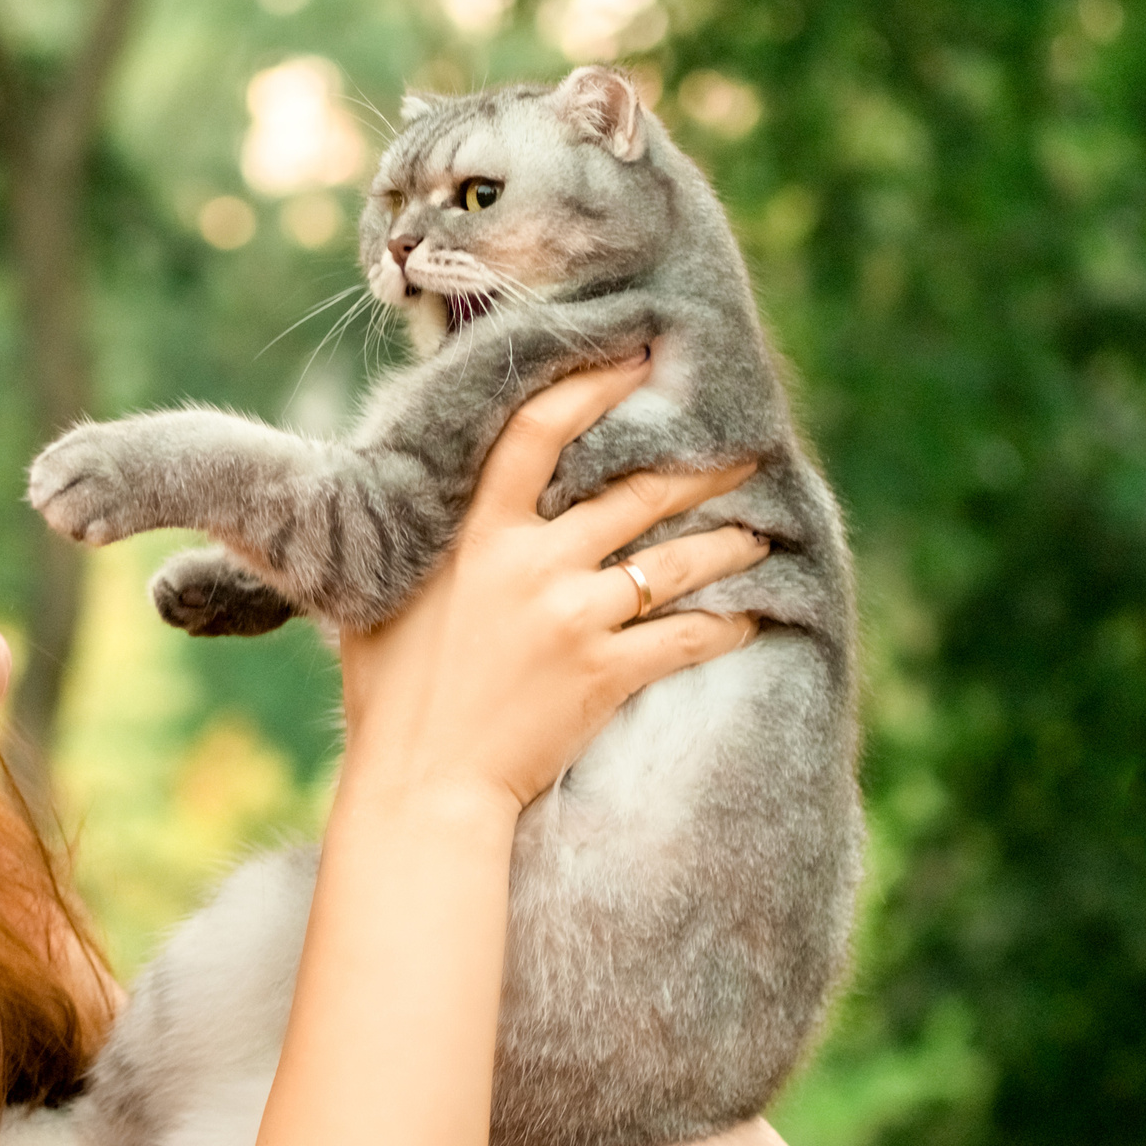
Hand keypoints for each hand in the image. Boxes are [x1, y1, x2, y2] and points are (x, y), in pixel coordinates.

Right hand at [336, 355, 766, 822]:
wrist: (420, 782)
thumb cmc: (390, 691)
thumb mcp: (385, 592)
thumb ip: (421, 539)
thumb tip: (429, 493)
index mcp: (476, 534)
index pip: (540, 432)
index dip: (594, 388)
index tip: (638, 363)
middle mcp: (532, 563)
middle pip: (635, 491)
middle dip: (698, 466)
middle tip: (744, 448)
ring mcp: (572, 618)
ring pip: (673, 561)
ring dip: (727, 542)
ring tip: (760, 530)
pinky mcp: (604, 673)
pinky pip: (685, 636)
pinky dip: (726, 623)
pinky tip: (753, 614)